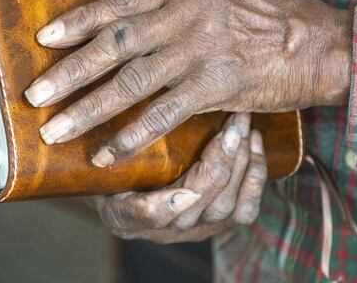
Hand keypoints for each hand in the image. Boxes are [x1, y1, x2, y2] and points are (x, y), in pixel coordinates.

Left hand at [25, 0, 351, 166]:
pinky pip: (163, 116)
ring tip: (55, 131)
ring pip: (130, 84)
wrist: (314, 41)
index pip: (117, 4)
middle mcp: (182, 18)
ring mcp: (195, 54)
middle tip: (34, 96)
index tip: (44, 39)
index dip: (78, 21)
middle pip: (114, 46)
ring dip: (89, 110)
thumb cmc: (266, 8)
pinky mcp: (213, 88)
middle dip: (70, 73)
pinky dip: (131, 136)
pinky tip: (106, 154)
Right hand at [95, 113, 266, 243]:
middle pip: (199, 206)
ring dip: (240, 164)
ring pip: (226, 208)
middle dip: (220, 163)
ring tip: (242, 127)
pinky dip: (255, 176)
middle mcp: (162, 230)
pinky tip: (254, 143)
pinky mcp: (219, 221)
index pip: (150, 217)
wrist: (128, 184)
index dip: (168, 206)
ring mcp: (194, 228)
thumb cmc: (113, 166)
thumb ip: (107, 154)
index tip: (185, 191)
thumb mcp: (100, 159)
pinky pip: (245, 210)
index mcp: (126, 216)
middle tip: (230, 126)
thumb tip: (101, 135)